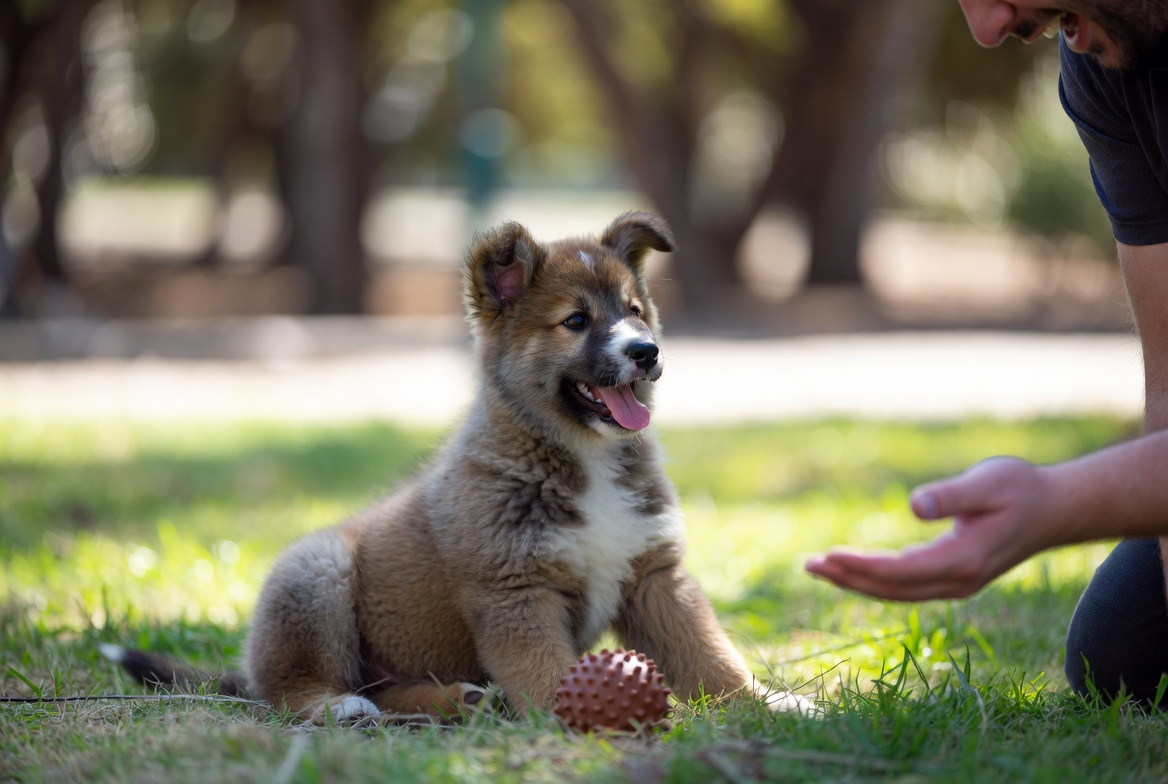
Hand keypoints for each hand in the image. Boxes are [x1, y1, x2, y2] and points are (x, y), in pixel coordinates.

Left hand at [805, 457, 1054, 600]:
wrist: (1054, 509)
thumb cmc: (1021, 488)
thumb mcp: (989, 482)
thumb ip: (952, 496)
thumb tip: (913, 506)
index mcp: (963, 560)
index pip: (900, 572)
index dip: (862, 566)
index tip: (828, 554)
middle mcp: (957, 581)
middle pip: (892, 589)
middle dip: (848, 578)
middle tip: (807, 565)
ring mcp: (956, 584)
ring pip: (896, 592)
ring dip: (856, 582)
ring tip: (819, 568)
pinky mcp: (953, 578)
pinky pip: (905, 586)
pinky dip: (875, 580)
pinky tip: (851, 569)